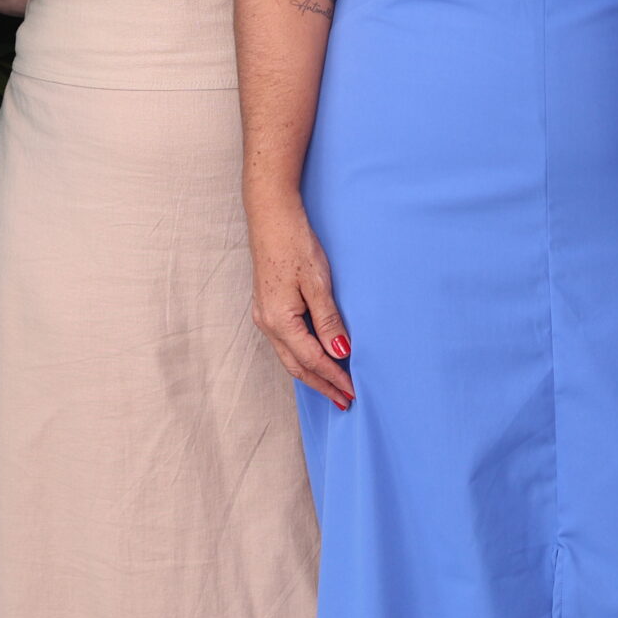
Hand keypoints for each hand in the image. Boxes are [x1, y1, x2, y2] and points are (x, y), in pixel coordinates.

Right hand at [245, 189, 353, 408]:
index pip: (312, 360)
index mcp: (279, 321)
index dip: (333, 378)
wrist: (270, 217)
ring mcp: (264, 315)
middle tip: (345, 400)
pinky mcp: (267, 306)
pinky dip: (303, 356)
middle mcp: (267, 324)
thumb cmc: (295, 245)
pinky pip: (286, 342)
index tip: (353, 392)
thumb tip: (340, 354)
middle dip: (321, 384)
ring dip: (312, 373)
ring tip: (333, 386)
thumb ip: (328, 321)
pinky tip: (316, 357)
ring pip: (290, 356)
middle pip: (297, 366)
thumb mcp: (317, 283)